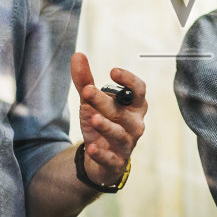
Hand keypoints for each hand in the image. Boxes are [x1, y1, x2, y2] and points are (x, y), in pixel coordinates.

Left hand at [72, 53, 146, 185]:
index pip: (139, 91)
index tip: (112, 71)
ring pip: (120, 134)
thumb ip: (85, 80)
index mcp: (134, 106)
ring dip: (107, 127)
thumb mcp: (92, 102)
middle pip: (123, 112)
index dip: (129, 80)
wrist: (100, 157)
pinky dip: (101, 154)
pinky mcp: (116, 162)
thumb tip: (77, 55)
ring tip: (93, 119)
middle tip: (87, 91)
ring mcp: (127, 144)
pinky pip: (111, 158)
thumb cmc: (102, 122)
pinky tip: (91, 148)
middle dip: (104, 102)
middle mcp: (135, 124)